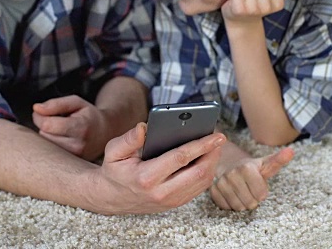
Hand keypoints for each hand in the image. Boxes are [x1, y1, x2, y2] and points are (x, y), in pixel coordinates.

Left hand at [32, 95, 108, 160]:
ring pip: (45, 146)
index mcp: (81, 127)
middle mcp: (78, 146)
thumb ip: (55, 104)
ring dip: (47, 136)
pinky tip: (62, 140)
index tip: (41, 111)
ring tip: (61, 131)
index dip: (39, 116)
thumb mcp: (76, 103)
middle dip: (44, 126)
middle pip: (44, 135)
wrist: (105, 133)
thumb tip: (36, 109)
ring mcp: (74, 158)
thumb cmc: (88, 115)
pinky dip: (51, 145)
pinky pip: (50, 154)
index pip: (47, 125)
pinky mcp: (71, 164)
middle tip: (56, 121)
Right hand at [95, 123, 226, 213]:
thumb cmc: (115, 170)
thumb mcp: (113, 151)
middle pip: (199, 172)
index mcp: (147, 177)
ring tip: (215, 145)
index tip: (217, 134)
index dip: (202, 145)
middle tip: (220, 137)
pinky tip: (207, 157)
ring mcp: (171, 201)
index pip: (181, 158)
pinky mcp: (176, 203)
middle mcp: (161, 192)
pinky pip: (199, 187)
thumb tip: (145, 126)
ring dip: (213, 162)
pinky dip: (207, 171)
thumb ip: (129, 139)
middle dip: (214, 153)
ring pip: (203, 182)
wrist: (110, 198)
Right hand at [210, 147, 293, 210]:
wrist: (231, 165)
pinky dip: (231, 204)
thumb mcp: (266, 164)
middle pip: (249, 202)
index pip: (260, 194)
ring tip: (242, 192)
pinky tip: (233, 194)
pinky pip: (225, 206)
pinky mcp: (213, 190)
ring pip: (237, 206)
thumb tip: (291, 151)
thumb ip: (279, 160)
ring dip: (242, 203)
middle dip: (253, 199)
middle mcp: (231, 173)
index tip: (260, 186)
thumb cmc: (253, 168)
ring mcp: (221, 182)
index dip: (262, 193)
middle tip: (250, 190)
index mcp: (246, 167)